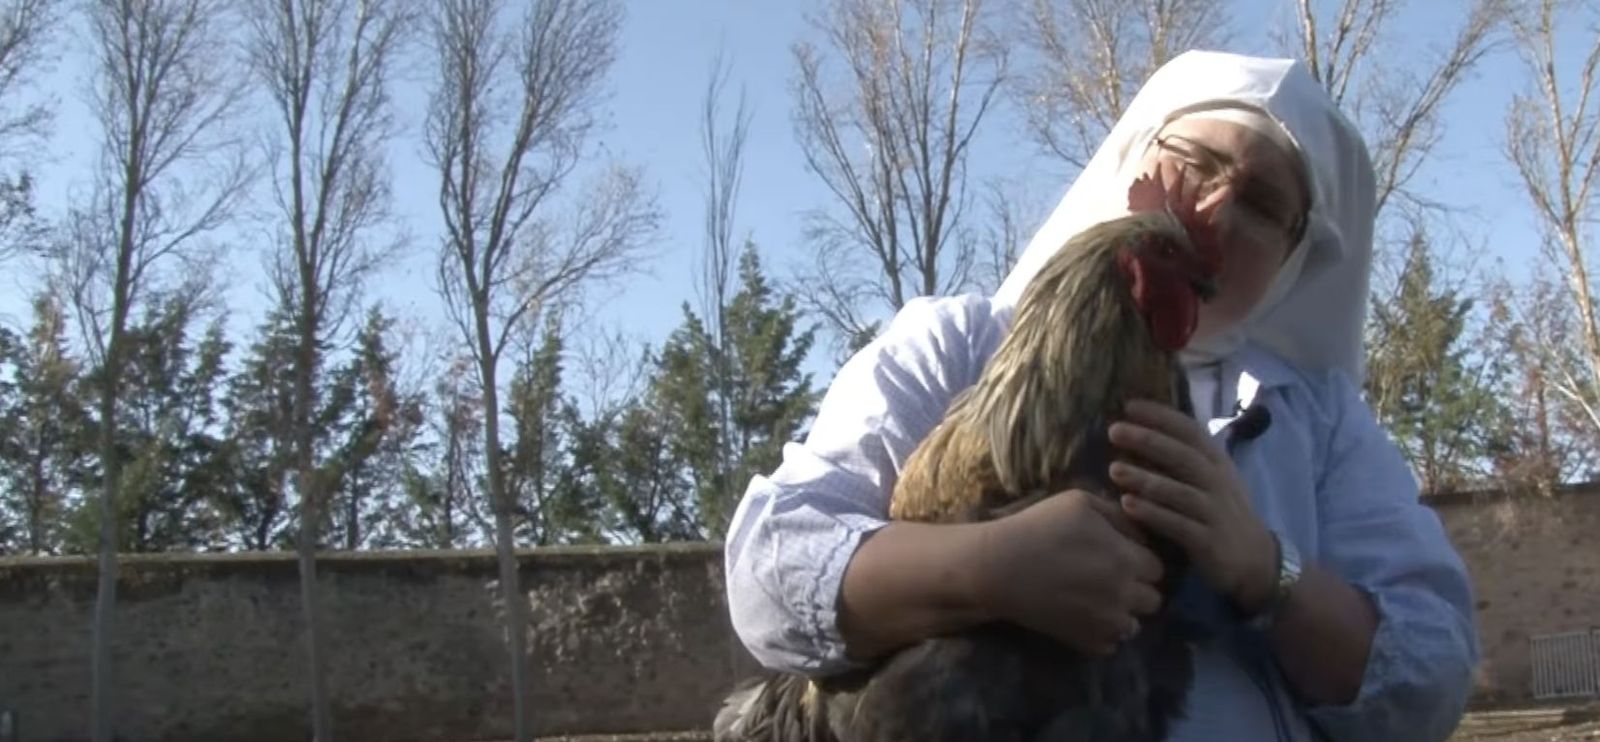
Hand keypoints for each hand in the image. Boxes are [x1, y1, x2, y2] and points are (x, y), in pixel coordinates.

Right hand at [969, 490, 1166, 656]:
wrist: (998, 567)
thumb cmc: (1038, 527)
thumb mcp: (1080, 502)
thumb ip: (1119, 515)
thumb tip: (1142, 533)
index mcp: (1125, 558)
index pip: (1157, 568)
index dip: (1140, 561)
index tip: (1121, 556)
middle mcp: (1123, 594)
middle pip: (1153, 600)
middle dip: (1137, 589)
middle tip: (1111, 579)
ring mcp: (1105, 622)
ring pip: (1135, 626)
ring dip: (1123, 614)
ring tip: (1098, 601)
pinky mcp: (1085, 641)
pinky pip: (1111, 645)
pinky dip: (1103, 634)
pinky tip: (1084, 617)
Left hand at [1107, 399, 1277, 613]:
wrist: (1256, 560)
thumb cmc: (1221, 513)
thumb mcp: (1212, 479)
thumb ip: (1184, 458)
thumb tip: (1142, 432)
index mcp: (1217, 462)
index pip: (1190, 430)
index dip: (1162, 416)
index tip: (1129, 406)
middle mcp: (1217, 482)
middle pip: (1183, 456)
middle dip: (1149, 441)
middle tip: (1115, 430)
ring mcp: (1214, 511)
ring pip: (1178, 491)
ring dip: (1146, 479)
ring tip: (1114, 469)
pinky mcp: (1208, 541)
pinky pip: (1177, 525)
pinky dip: (1153, 514)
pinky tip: (1127, 505)